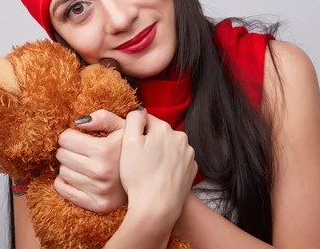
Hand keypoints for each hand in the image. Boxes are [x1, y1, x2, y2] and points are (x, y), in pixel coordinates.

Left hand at [54, 109, 127, 213]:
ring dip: (69, 166)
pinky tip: (79, 176)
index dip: (70, 135)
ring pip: (62, 172)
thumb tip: (78, 122)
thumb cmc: (130, 149)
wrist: (148, 178)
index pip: (66, 139)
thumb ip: (103, 118)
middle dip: (68, 150)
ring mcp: (98, 190)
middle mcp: (100, 171)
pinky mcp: (97, 204)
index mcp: (105, 150)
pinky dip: (65, 182)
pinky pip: (63, 190)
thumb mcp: (123, 126)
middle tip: (81, 151)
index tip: (79, 138)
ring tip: (84, 163)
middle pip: (62, 155)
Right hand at [120, 109, 197, 225]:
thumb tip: (140, 111)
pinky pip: (177, 161)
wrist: (157, 208)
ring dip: (160, 153)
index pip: (146, 120)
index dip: (136, 132)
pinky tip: (160, 176)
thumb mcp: (128, 143)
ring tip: (149, 170)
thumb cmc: (139, 177)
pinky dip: (169, 165)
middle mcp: (181, 137)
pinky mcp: (192, 170)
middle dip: (149, 142)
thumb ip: (134, 119)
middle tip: (138, 161)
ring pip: (169, 147)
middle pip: (159, 133)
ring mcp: (189, 154)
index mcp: (164, 128)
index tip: (131, 148)